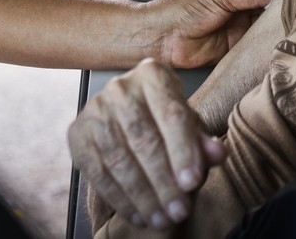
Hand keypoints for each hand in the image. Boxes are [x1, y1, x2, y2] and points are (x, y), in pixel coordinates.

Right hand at [68, 59, 225, 230]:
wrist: (125, 113)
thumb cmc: (163, 118)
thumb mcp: (188, 124)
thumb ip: (202, 140)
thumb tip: (218, 155)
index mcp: (152, 75)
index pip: (171, 115)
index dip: (183, 151)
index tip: (192, 182)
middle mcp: (120, 88)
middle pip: (144, 140)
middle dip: (163, 182)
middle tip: (179, 211)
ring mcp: (95, 110)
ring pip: (120, 160)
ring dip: (143, 196)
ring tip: (161, 220)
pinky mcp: (77, 134)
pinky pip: (98, 173)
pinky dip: (120, 199)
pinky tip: (138, 216)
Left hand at [148, 0, 275, 67]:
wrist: (163, 38)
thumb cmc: (180, 9)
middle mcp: (235, 4)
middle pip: (264, 0)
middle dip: (280, 0)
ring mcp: (236, 24)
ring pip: (263, 20)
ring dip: (275, 19)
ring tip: (292, 16)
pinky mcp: (236, 44)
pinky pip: (256, 39)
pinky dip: (267, 37)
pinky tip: (277, 34)